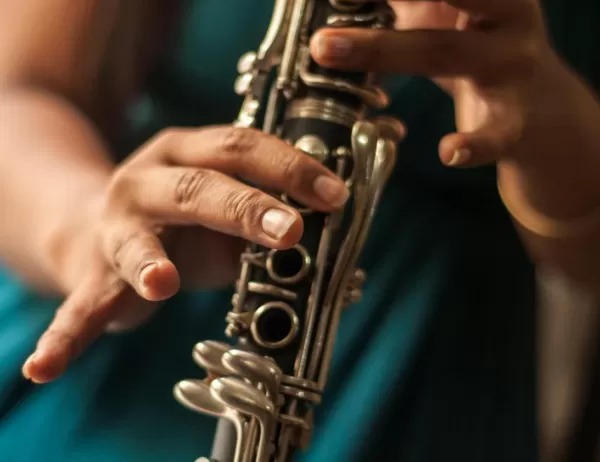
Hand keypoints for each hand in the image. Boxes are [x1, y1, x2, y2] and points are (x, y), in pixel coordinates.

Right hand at [24, 125, 348, 383]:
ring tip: (163, 281)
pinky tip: (46, 365)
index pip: (240, 146)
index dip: (289, 167)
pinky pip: (77, 306)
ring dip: (149, 261)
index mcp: (188, 154)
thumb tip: (337, 252)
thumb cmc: (183, 220)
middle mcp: (147, 181)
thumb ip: (269, 225)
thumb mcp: (226, 213)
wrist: (99, 227)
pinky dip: (65, 336)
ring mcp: (115, 226)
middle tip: (290, 229)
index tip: (335, 195)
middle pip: (196, 187)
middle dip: (244, 207)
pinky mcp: (91, 273)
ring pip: (134, 241)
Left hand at [311, 0, 554, 166]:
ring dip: (382, 48)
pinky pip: (495, 134)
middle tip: (328, 1)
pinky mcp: (517, 120)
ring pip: (446, 51)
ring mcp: (510, 65)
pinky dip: (472, 144)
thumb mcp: (446, 20)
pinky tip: (448, 151)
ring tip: (326, 49)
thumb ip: (407, 4)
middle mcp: (503, 15)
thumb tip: (343, 1)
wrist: (543, 111)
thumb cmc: (481, 56)